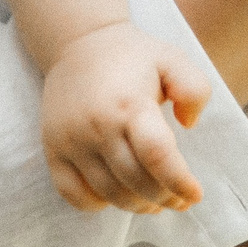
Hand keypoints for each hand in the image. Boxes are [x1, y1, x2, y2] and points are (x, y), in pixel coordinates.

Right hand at [39, 22, 208, 214]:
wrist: (77, 41)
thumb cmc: (131, 56)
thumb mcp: (172, 59)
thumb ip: (194, 89)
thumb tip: (188, 124)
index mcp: (129, 103)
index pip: (157, 155)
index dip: (179, 182)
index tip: (194, 193)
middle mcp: (97, 125)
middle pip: (136, 181)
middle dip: (165, 198)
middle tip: (178, 199)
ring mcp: (71, 140)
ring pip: (109, 193)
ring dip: (137, 205)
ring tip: (153, 199)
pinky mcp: (53, 148)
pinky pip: (73, 194)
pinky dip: (97, 204)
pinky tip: (114, 193)